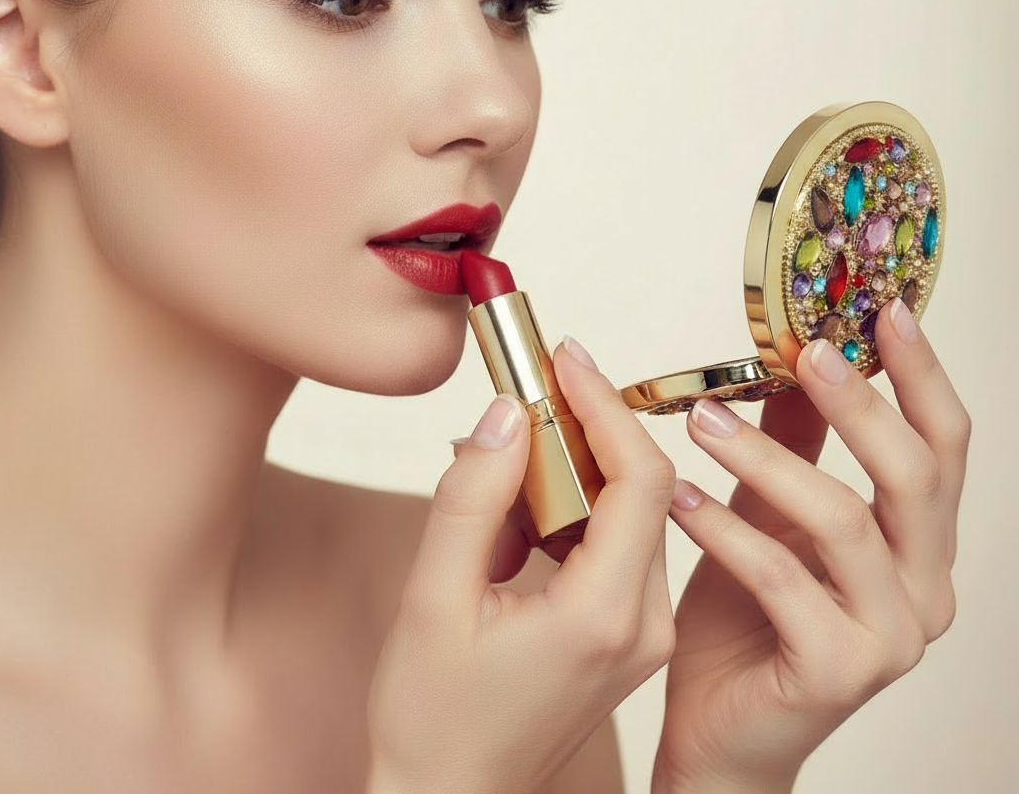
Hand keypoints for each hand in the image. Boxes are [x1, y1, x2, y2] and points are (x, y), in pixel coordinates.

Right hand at [367, 339, 676, 793]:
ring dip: (576, 471)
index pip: (640, 479)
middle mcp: (644, 626)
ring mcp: (643, 636)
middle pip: (643, 489)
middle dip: (590, 429)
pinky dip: (574, 511)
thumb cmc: (433, 717)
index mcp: (603, 616)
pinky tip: (518, 517)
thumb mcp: (432, 597)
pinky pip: (616, 546)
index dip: (606, 407)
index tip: (565, 359)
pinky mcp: (628, 638)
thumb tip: (507, 414)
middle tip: (534, 388)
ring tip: (510, 463)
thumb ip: (471, 498)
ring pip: (630, 514)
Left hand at [654, 298, 968, 793]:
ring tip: (701, 421)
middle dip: (862, 404)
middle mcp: (924, 587)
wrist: (723, 729)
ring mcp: (890, 635)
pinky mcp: (839, 671)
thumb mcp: (771, 513)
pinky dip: (727, 531)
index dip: (921, 373)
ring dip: (768, 460)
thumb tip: (797, 354)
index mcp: (917, 543)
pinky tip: (678, 499)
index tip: (885, 310)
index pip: (944, 444)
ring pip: (845, 522)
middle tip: (807, 351)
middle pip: (916, 476)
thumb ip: (794, 443)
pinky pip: (783, 582)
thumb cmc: (747, 618)